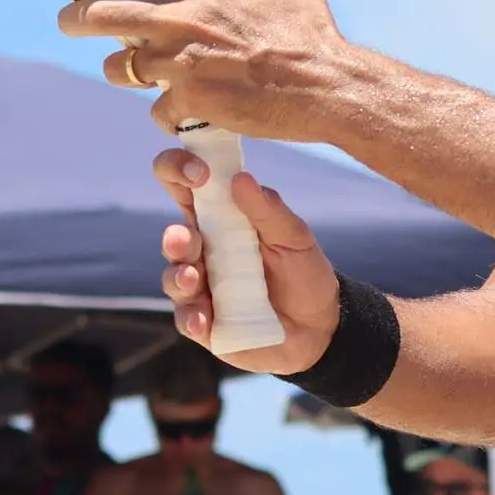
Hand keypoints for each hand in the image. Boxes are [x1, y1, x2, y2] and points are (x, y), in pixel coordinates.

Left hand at [55, 0, 354, 143]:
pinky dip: (171, 113)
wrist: (327, 88)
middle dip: (76, 18)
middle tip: (70, 20)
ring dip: (125, 72)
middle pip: (103, 16)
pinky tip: (190, 111)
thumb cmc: (315, 34)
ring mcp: (182, 65)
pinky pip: (158, 111)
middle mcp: (184, 23)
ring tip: (141, 74)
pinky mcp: (190, 103)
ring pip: (120, 69)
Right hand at [154, 151, 344, 374]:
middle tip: (185, 239)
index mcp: (221, 220)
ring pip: (174, 278)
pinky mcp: (204, 323)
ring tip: (192, 279)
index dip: (178, 169)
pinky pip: (186, 319)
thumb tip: (240, 177)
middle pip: (174, 238)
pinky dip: (191, 317)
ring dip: (178, 277)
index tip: (197, 172)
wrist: (321, 326)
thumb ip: (268, 209)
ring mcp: (201, 288)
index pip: (185, 187)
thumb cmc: (304, 271)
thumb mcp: (294, 237)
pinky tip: (202, 320)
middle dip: (175, 238)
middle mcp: (204, 251)